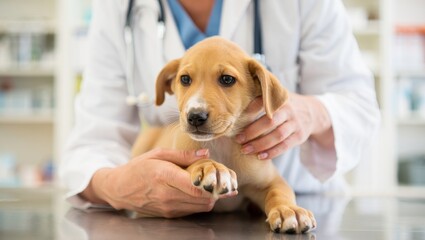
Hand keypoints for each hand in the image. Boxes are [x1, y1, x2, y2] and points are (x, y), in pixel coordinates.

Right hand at [81, 148, 235, 217]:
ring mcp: (167, 207)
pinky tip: (200, 192)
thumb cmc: (138, 167)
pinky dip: (200, 202)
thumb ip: (183, 155)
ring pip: (200, 207)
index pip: (195, 186)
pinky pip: (192, 210)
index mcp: (164, 176)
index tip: (225, 178)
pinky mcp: (168, 214)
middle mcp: (166, 195)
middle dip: (217, 191)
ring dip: (211, 197)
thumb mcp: (158, 154)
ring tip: (214, 185)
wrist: (119, 189)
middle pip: (202, 199)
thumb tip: (206, 154)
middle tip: (225, 181)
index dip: (214, 185)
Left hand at [236, 92, 331, 159]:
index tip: (237, 117)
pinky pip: (285, 146)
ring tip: (245, 150)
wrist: (312, 112)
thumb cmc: (285, 105)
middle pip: (270, 121)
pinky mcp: (300, 136)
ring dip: (260, 144)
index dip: (251, 109)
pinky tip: (260, 156)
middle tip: (238, 139)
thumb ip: (260, 98)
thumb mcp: (276, 97)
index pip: (264, 102)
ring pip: (277, 136)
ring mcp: (296, 124)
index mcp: (280, 98)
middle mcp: (289, 110)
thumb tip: (234, 102)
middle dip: (252, 131)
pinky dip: (272, 152)